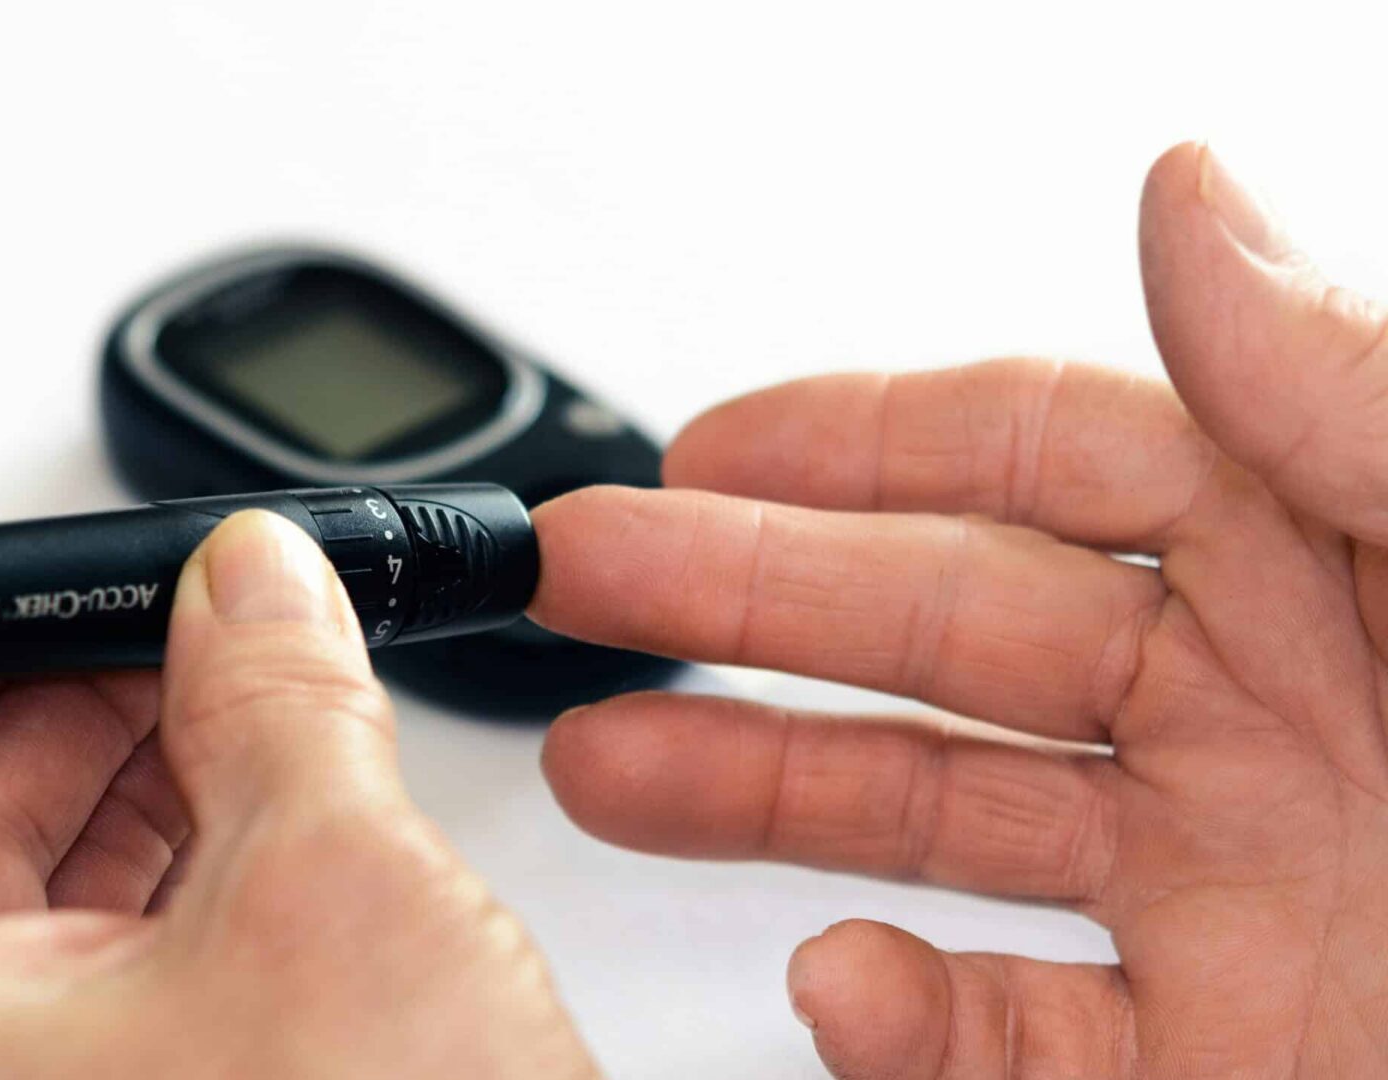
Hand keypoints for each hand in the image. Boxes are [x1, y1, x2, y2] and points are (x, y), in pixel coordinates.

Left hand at [0, 511, 595, 1078]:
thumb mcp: (336, 897)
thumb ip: (281, 698)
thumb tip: (253, 583)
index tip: (63, 587)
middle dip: (77, 703)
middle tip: (187, 625)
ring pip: (32, 908)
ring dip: (143, 784)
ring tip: (253, 703)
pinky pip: (108, 983)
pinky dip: (183, 881)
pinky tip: (271, 814)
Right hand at [531, 142, 1387, 1077]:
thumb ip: (1362, 407)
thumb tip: (1194, 209)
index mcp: (1345, 569)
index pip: (1058, 456)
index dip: (866, 437)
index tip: (706, 443)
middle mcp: (1272, 727)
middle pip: (948, 629)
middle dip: (742, 600)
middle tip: (588, 581)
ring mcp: (1235, 911)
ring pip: (941, 826)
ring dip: (758, 797)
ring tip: (604, 765)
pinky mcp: (1220, 1075)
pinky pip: (1018, 1041)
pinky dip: (904, 1024)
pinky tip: (839, 986)